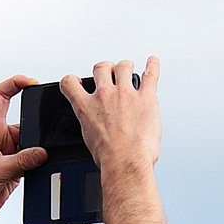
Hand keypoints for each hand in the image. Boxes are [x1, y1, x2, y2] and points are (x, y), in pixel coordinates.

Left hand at [0, 74, 49, 222]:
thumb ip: (23, 160)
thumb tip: (43, 151)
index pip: (2, 95)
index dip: (16, 83)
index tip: (32, 83)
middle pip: (26, 120)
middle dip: (37, 127)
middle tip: (44, 135)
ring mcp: (9, 151)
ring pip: (33, 142)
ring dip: (37, 150)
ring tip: (34, 161)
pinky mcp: (16, 165)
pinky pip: (34, 157)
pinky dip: (39, 162)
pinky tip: (36, 169)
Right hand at [61, 58, 160, 175]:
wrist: (125, 162)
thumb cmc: (109, 156)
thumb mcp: (89, 138)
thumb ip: (92, 123)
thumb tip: (97, 126)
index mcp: (86, 106)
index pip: (70, 83)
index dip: (73, 80)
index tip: (77, 81)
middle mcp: (105, 96)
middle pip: (102, 68)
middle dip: (105, 69)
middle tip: (109, 74)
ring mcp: (126, 94)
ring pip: (124, 67)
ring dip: (125, 67)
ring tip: (128, 69)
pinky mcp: (146, 98)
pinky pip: (150, 75)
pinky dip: (153, 66)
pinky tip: (153, 62)